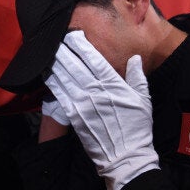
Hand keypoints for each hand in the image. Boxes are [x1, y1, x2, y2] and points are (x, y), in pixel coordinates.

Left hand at [44, 31, 158, 189]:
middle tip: (56, 37)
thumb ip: (137, 77)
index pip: (93, 59)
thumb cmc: (137, 126)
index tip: (74, 34)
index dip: (81, 45)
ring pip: (64, 77)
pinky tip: (46, 73)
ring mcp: (82, 103)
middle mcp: (95, 91)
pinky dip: (51, 82)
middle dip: (63, 49)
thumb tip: (134, 58)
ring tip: (48, 51)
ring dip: (55, 62)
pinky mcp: (73, 115)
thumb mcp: (143, 99)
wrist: (125, 155)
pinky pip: (59, 95)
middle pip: (74, 65)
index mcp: (113, 84)